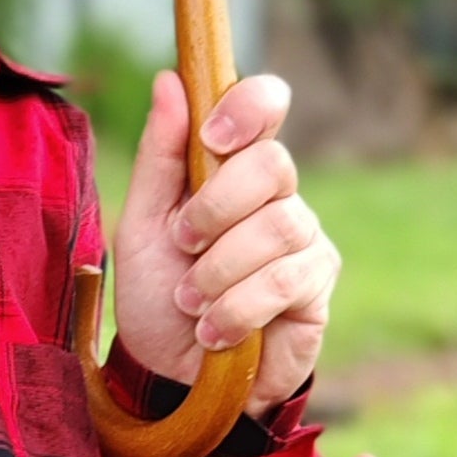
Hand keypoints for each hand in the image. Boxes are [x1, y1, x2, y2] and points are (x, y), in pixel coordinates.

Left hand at [110, 70, 339, 412]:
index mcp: (233, 169)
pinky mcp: (317, 289)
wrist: (169, 376)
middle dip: (215, 209)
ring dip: (219, 271)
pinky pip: (286, 281)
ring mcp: (304, 240)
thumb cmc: (157, 296)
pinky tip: (215, 332)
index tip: (211, 138)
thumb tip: (169, 80)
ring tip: (192, 302)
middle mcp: (278, 196)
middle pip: (273, 165)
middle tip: (183, 245)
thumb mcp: (140, 226)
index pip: (267, 105)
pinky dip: (237, 308)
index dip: (249, 107)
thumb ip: (158, 157)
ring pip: (278, 228)